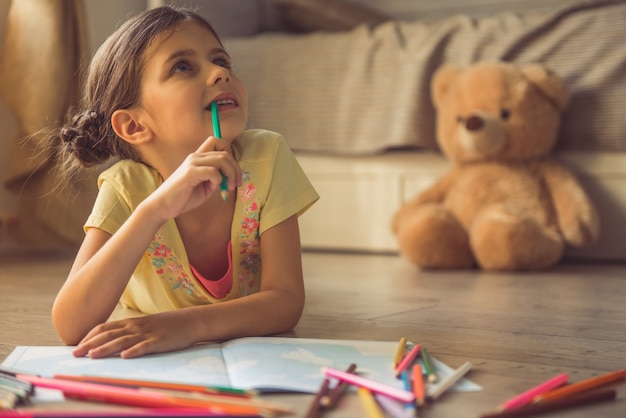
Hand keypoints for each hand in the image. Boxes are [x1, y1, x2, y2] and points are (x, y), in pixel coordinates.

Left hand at [72, 311, 197, 358]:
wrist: (190, 321)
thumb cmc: (167, 325)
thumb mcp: (145, 326)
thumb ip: (129, 332)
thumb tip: (111, 342)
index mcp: (131, 323)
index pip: (104, 328)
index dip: (88, 336)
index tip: (76, 345)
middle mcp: (136, 327)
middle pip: (108, 334)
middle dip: (90, 344)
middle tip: (74, 354)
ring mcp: (147, 334)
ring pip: (123, 341)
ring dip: (106, 348)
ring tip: (92, 355)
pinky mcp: (159, 341)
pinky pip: (145, 346)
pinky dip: (134, 351)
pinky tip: (125, 357)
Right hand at [146, 136, 241, 221]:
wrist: (163, 206)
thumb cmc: (183, 197)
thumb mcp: (206, 186)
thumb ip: (217, 179)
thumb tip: (231, 176)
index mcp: (198, 157)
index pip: (218, 142)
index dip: (230, 153)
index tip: (234, 172)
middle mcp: (195, 156)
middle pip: (225, 153)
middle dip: (236, 168)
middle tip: (236, 184)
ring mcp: (192, 163)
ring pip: (222, 159)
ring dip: (231, 174)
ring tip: (229, 187)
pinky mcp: (190, 173)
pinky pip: (213, 171)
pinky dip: (218, 180)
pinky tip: (213, 188)